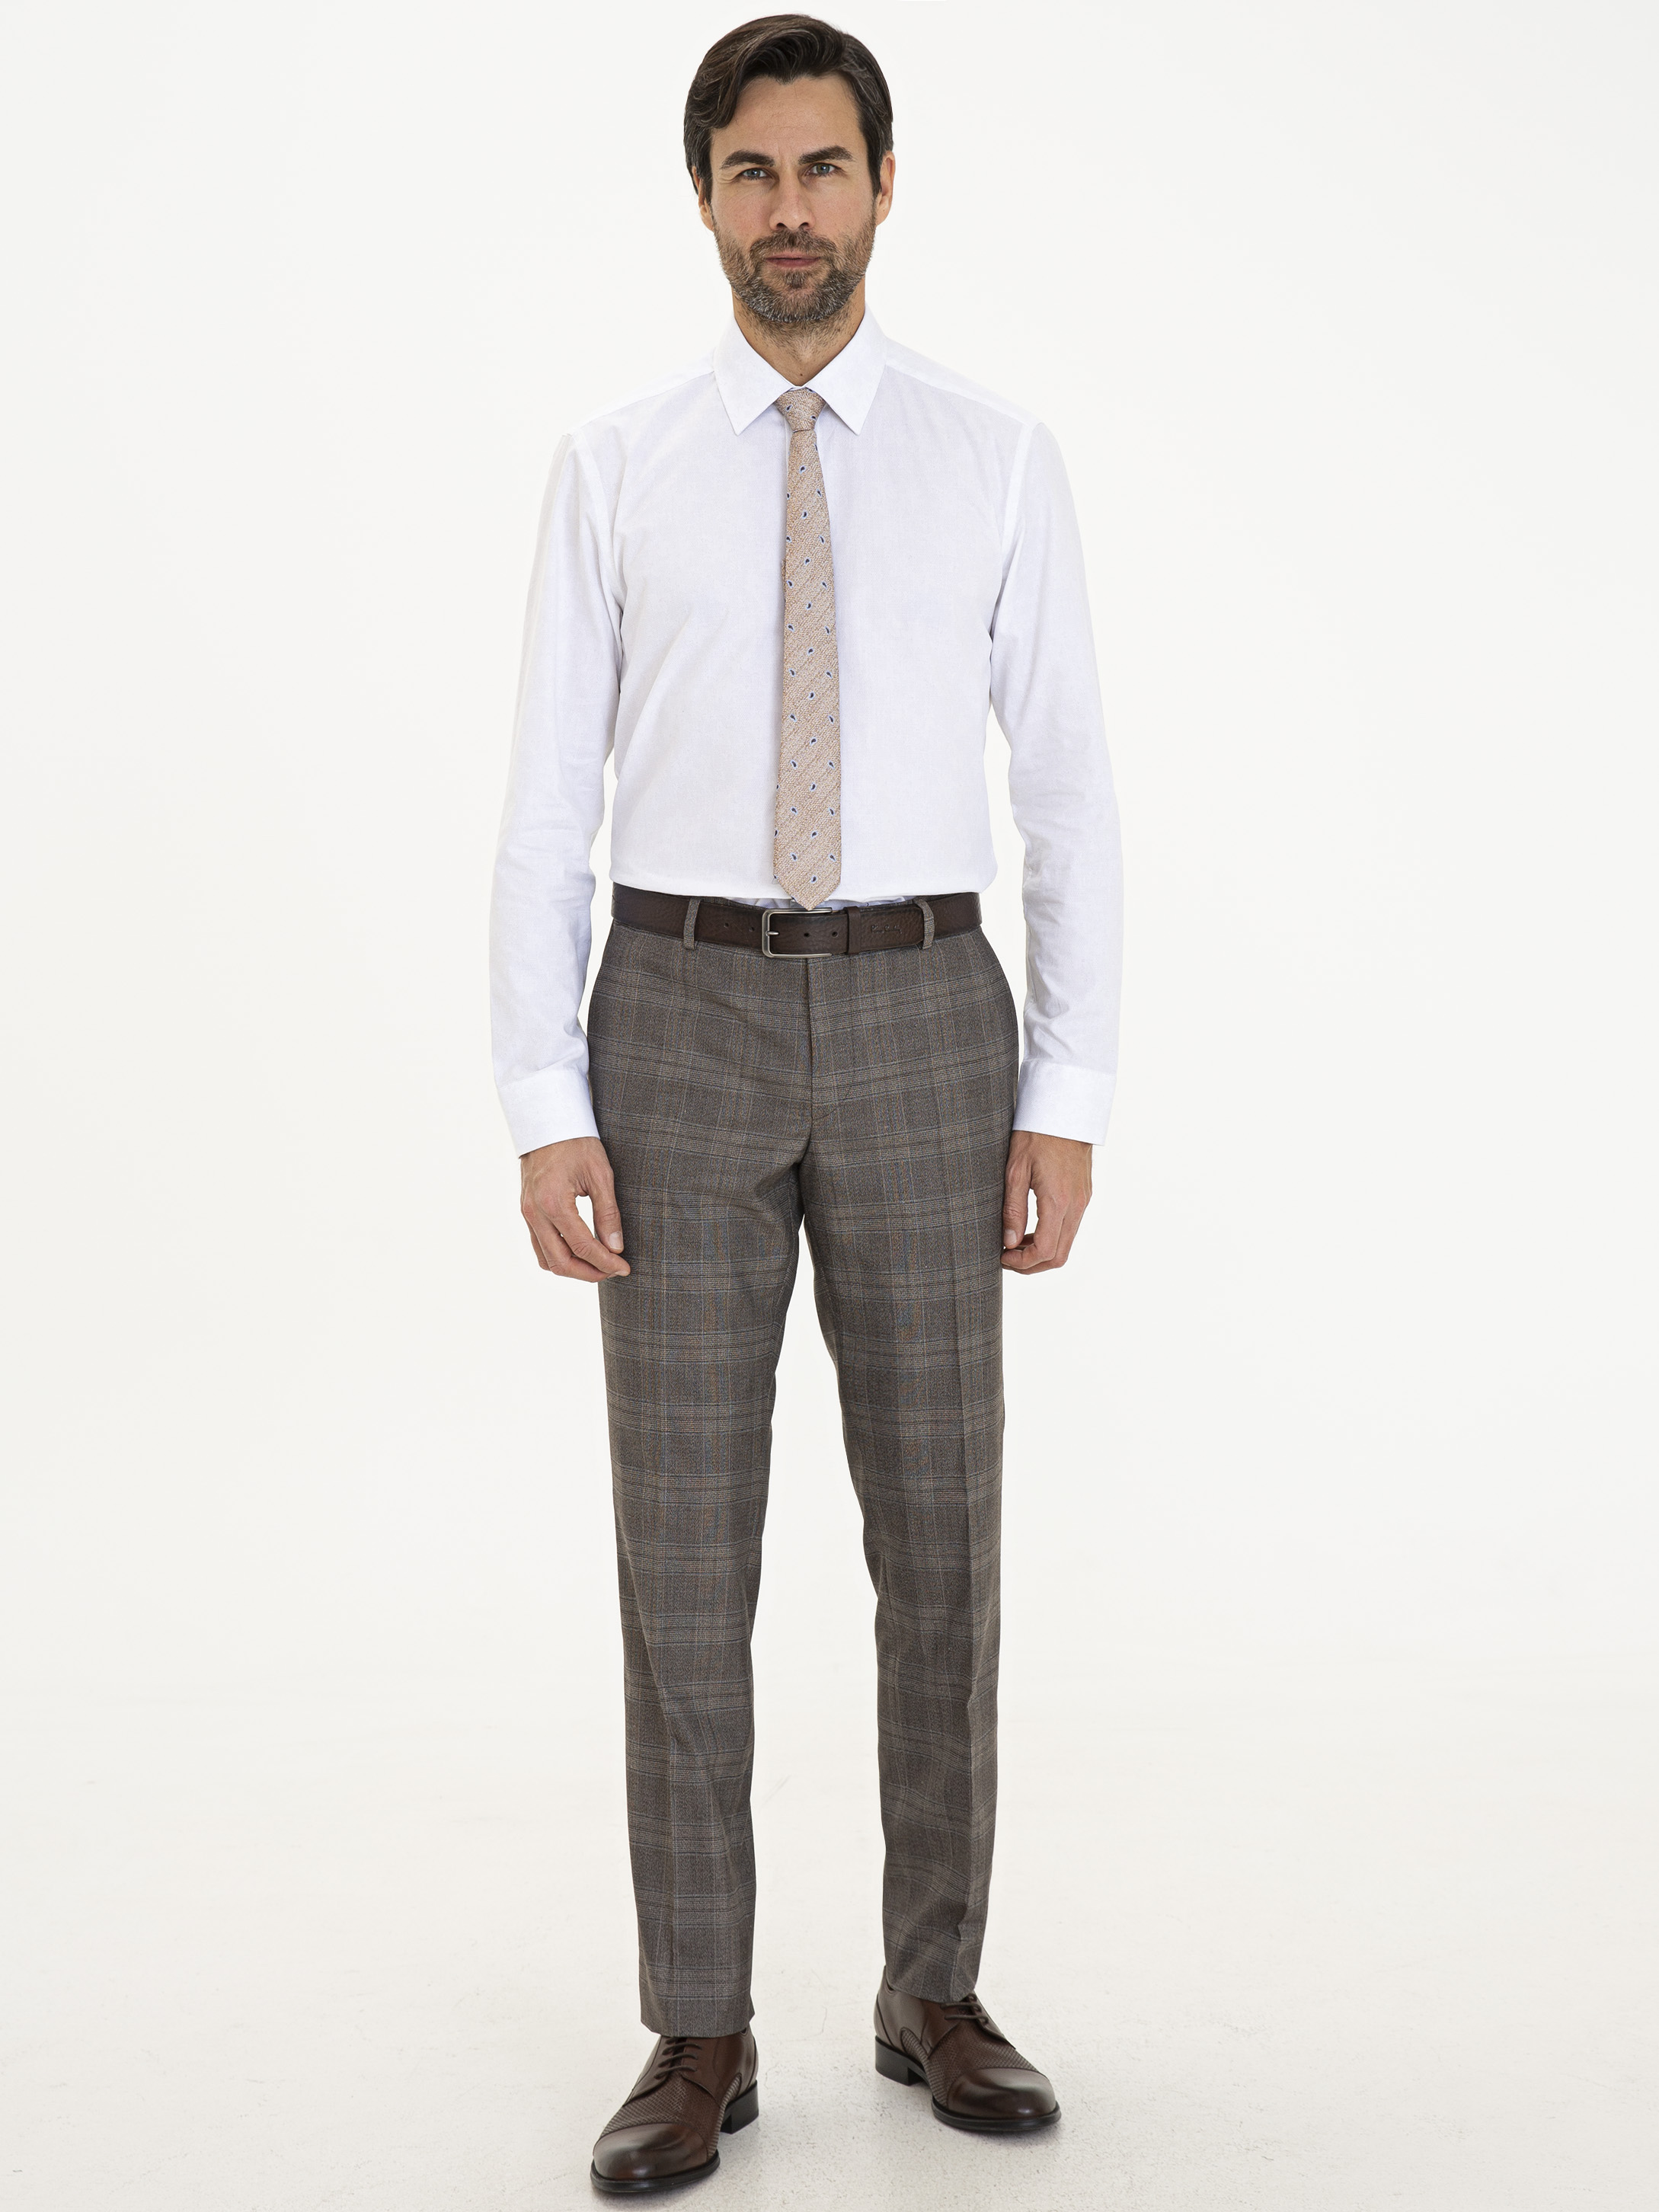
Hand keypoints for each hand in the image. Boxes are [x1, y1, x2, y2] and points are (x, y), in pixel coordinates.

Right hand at [520, 1137, 630, 1283]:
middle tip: (613, 1270)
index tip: (625, 1268)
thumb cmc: (576, 1143)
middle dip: (589, 1273)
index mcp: (554, 1203)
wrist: (547, 1122)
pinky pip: (539, 1246)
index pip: (583, 1247)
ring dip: (572, 1269)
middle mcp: (535, 1212)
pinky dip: (558, 1256)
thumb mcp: (600, 1174)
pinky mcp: (526, 1211)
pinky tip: (579, 1251)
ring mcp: (527, 1213)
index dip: (606, 1262)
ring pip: (546, 1260)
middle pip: (560, 1262)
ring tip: (598, 1264)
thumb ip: (608, 1213)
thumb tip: (616, 1248)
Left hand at [1001, 1130, 1092, 1274]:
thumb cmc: (1036, 1135)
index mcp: (1058, 1201)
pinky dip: (1051, 1237)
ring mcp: (1083, 1201)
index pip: (1045, 1250)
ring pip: (1066, 1244)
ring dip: (1041, 1252)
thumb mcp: (1015, 1170)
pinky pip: (1070, 1228)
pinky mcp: (1083, 1196)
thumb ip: (1013, 1210)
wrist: (1064, 1111)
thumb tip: (1009, 1243)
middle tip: (1007, 1259)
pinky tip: (1031, 1229)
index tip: (1003, 1257)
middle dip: (1032, 1265)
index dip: (1023, 1262)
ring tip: (1015, 1245)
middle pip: (1059, 1255)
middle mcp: (1076, 1205)